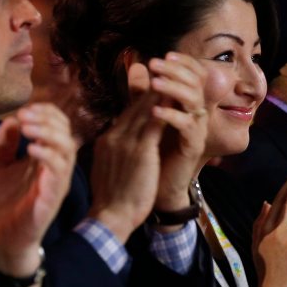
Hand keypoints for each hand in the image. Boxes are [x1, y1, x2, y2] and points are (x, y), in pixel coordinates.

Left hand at [0, 102, 75, 275]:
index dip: (46, 113)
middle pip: (66, 133)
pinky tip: (31, 150)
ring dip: (48, 134)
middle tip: (25, 115)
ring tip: (28, 128)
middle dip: (47, 119)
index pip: (58, 127)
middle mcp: (56, 169)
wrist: (0, 240)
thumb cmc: (3, 205)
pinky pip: (58, 172)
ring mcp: (56, 184)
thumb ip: (5, 145)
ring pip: (66, 150)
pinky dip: (47, 156)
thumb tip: (12, 120)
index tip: (25, 109)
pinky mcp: (52, 198)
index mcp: (45, 159)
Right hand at [88, 63, 164, 241]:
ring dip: (162, 91)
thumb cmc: (113, 199)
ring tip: (177, 76)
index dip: (145, 95)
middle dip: (156, 86)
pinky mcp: (139, 151)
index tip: (159, 81)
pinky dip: (165, 109)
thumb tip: (128, 143)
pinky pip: (154, 123)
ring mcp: (125, 141)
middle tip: (172, 69)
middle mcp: (115, 135)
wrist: (109, 217)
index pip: (128, 111)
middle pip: (137, 104)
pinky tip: (178, 98)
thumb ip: (118, 150)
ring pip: (146, 108)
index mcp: (108, 139)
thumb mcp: (112, 168)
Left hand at [147, 52, 210, 211]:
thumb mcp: (147, 117)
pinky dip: (171, 116)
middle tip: (155, 64)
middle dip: (175, 70)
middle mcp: (197, 113)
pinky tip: (154, 112)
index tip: (165, 54)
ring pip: (193, 100)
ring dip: (174, 89)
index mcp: (188, 103)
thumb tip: (136, 66)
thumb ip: (144, 93)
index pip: (194, 74)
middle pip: (195, 82)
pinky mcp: (193, 145)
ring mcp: (197, 129)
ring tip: (155, 83)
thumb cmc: (154, 150)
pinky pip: (187, 126)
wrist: (157, 185)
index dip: (183, 62)